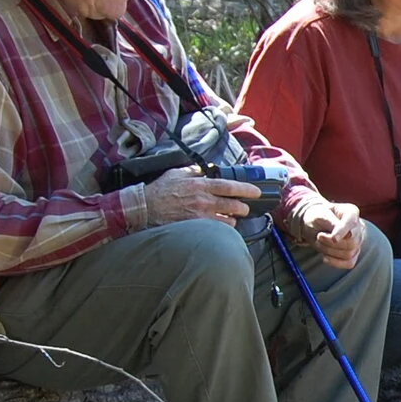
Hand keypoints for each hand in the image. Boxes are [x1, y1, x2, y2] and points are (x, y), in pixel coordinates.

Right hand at [143, 167, 262, 227]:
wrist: (144, 208)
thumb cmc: (160, 190)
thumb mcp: (177, 173)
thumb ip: (194, 171)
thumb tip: (205, 170)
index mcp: (201, 185)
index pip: (230, 186)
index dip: (247, 189)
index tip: (256, 192)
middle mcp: (203, 201)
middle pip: (234, 206)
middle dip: (243, 208)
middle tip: (244, 208)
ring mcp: (200, 217)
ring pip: (228, 222)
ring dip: (232, 220)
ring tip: (230, 218)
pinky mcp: (195, 229)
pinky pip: (216, 231)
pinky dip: (220, 230)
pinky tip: (218, 228)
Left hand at [291, 197, 363, 268]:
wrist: (314, 225)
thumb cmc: (317, 217)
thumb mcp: (319, 215)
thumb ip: (332, 222)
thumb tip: (348, 235)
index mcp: (351, 212)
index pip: (351, 223)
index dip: (343, 232)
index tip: (334, 239)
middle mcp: (358, 227)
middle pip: (352, 242)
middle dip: (332, 243)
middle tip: (318, 237)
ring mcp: (358, 241)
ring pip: (349, 254)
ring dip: (330, 251)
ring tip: (319, 243)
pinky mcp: (354, 253)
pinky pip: (349, 263)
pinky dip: (336, 262)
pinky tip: (325, 257)